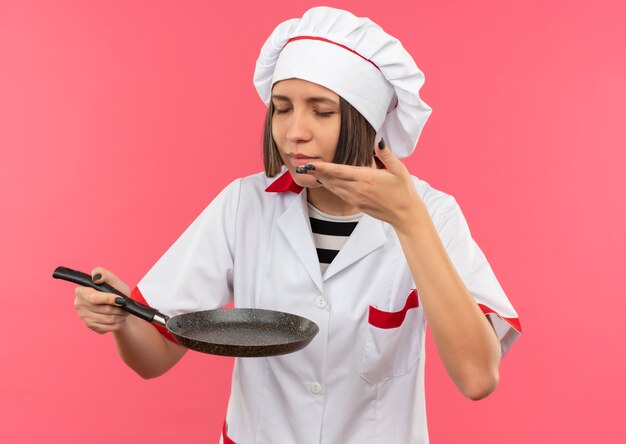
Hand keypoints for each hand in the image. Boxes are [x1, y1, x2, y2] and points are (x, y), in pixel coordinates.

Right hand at [74, 267, 129, 333]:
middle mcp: (79, 304)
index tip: (121, 300)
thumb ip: (104, 274)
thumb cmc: (114, 290)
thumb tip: (96, 277)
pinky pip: (107, 327)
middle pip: (103, 310)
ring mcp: (83, 317)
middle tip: (126, 306)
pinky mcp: (90, 326)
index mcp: (81, 291)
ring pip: (107, 319)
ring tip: (124, 312)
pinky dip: (117, 323)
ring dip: (120, 316)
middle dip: (119, 309)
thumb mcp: (112, 279)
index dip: (109, 299)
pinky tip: (119, 318)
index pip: (94, 298)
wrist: (117, 306)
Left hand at [297, 140, 423, 226]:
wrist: (405, 215)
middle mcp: (358, 189)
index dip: (323, 167)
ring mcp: (356, 198)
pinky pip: (340, 194)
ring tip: (310, 172)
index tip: (311, 164)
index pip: (339, 171)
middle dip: (317, 172)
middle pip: (332, 179)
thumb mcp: (399, 169)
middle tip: (303, 166)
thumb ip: (386, 154)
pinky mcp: (357, 204)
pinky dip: (330, 187)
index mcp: (366, 178)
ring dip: (322, 179)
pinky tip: (325, 182)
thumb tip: (378, 140)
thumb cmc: (404, 191)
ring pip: (334, 187)